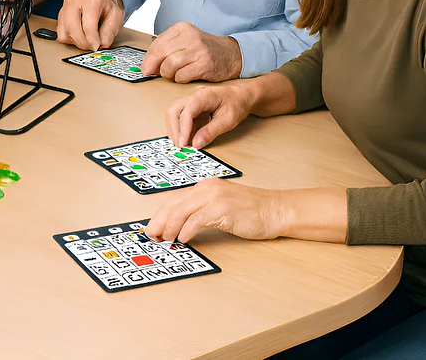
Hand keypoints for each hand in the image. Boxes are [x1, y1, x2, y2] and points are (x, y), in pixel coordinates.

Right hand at [56, 0, 123, 50]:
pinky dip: (70, 39)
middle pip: (72, 28)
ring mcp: (65, 6)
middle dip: (83, 43)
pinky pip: (61, 34)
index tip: (96, 46)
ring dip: (76, 42)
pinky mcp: (60, 15)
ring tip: (88, 40)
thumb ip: (110, 31)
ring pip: (65, 33)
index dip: (92, 39)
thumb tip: (102, 44)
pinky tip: (80, 35)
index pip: (87, 24)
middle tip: (92, 47)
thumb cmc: (107, 7)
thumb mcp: (116, 17)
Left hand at [142, 23, 241, 82]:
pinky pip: (182, 75)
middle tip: (153, 74)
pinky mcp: (205, 64)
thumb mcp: (184, 41)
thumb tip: (146, 63)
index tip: (144, 68)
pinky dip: (179, 79)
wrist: (231, 54)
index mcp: (182, 28)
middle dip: (154, 67)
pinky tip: (184, 76)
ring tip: (173, 74)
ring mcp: (198, 50)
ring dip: (168, 74)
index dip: (148, 58)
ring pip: (170, 65)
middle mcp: (190, 37)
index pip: (157, 43)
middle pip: (161, 54)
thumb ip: (166, 47)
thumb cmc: (203, 49)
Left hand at [145, 178, 285, 242]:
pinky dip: (186, 230)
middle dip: (158, 221)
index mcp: (204, 187)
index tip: (152, 228)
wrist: (274, 209)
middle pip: (173, 204)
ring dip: (169, 227)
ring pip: (181, 211)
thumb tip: (181, 226)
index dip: (160, 215)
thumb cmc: (251, 210)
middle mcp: (205, 189)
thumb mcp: (221, 205)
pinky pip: (196, 220)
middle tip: (151, 235)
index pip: (174, 200)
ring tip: (165, 239)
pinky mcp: (221, 210)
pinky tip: (182, 239)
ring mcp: (213, 198)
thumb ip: (202, 210)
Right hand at [165, 82, 254, 148]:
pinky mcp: (192, 109)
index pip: (186, 113)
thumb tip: (196, 144)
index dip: (183, 130)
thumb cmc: (237, 104)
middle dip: (174, 130)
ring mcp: (191, 102)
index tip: (183, 145)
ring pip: (174, 114)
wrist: (241, 96)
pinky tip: (186, 140)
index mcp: (202, 95)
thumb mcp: (228, 120)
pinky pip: (181, 119)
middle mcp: (193, 96)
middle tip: (180, 146)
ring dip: (175, 130)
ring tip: (182, 145)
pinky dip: (181, 130)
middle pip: (173, 111)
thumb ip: (211, 132)